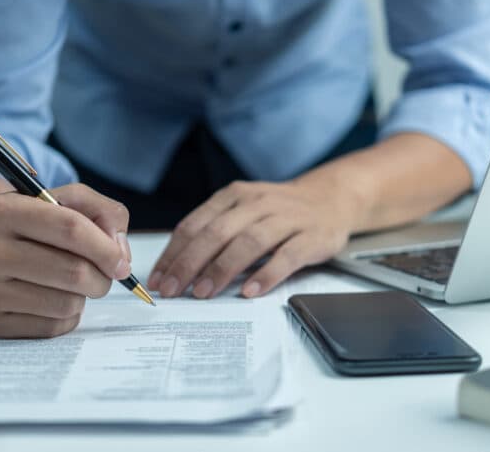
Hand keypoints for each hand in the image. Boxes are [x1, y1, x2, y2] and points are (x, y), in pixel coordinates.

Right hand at [0, 183, 131, 337]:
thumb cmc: (35, 227)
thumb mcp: (65, 201)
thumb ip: (104, 214)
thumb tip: (120, 255)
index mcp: (5, 210)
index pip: (71, 228)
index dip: (106, 248)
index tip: (122, 263)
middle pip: (73, 271)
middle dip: (102, 278)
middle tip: (104, 277)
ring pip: (66, 304)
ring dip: (83, 297)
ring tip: (71, 284)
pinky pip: (52, 327)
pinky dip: (66, 317)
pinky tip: (52, 300)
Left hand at [147, 179, 356, 298]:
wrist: (330, 198)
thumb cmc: (278, 211)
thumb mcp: (243, 210)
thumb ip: (215, 231)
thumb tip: (176, 267)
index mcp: (235, 196)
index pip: (196, 224)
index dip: (174, 253)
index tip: (159, 279)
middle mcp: (258, 203)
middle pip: (217, 233)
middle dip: (190, 263)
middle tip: (173, 289)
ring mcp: (286, 218)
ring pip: (249, 242)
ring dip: (222, 268)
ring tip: (203, 292)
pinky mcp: (312, 236)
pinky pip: (287, 256)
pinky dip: (267, 274)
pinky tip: (250, 291)